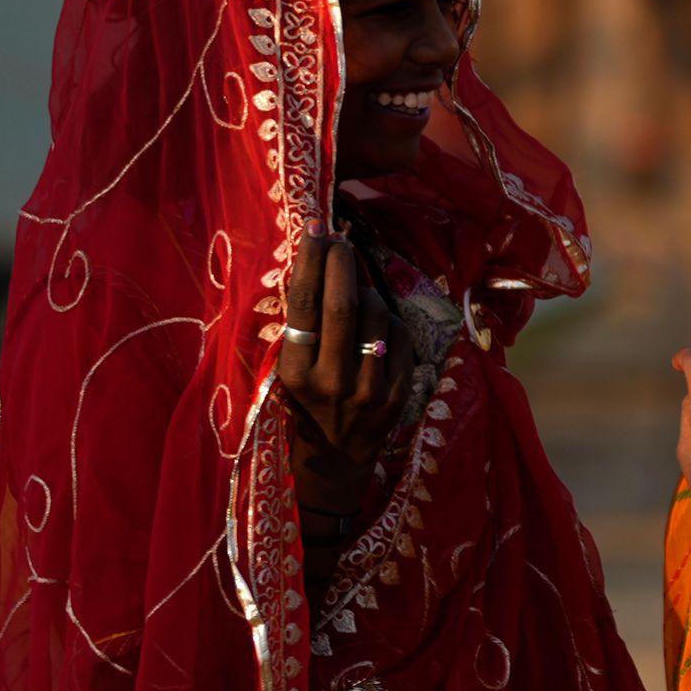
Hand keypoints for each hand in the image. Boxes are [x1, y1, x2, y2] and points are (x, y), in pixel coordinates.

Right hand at [278, 231, 410, 500]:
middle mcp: (333, 381)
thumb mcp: (291, 370)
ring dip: (367, 292)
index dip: (312, 262)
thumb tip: (320, 261)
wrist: (336, 459)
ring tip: (355, 292)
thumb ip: (303, 326)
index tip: (316, 231)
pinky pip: (400, 335)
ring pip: (377, 315)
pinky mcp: (400, 393)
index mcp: (296, 373)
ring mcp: (370, 388)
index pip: (305, 306)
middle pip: (344, 305)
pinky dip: (389, 320)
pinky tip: (377, 324)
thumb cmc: (307, 404)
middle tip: (340, 239)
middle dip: (343, 263)